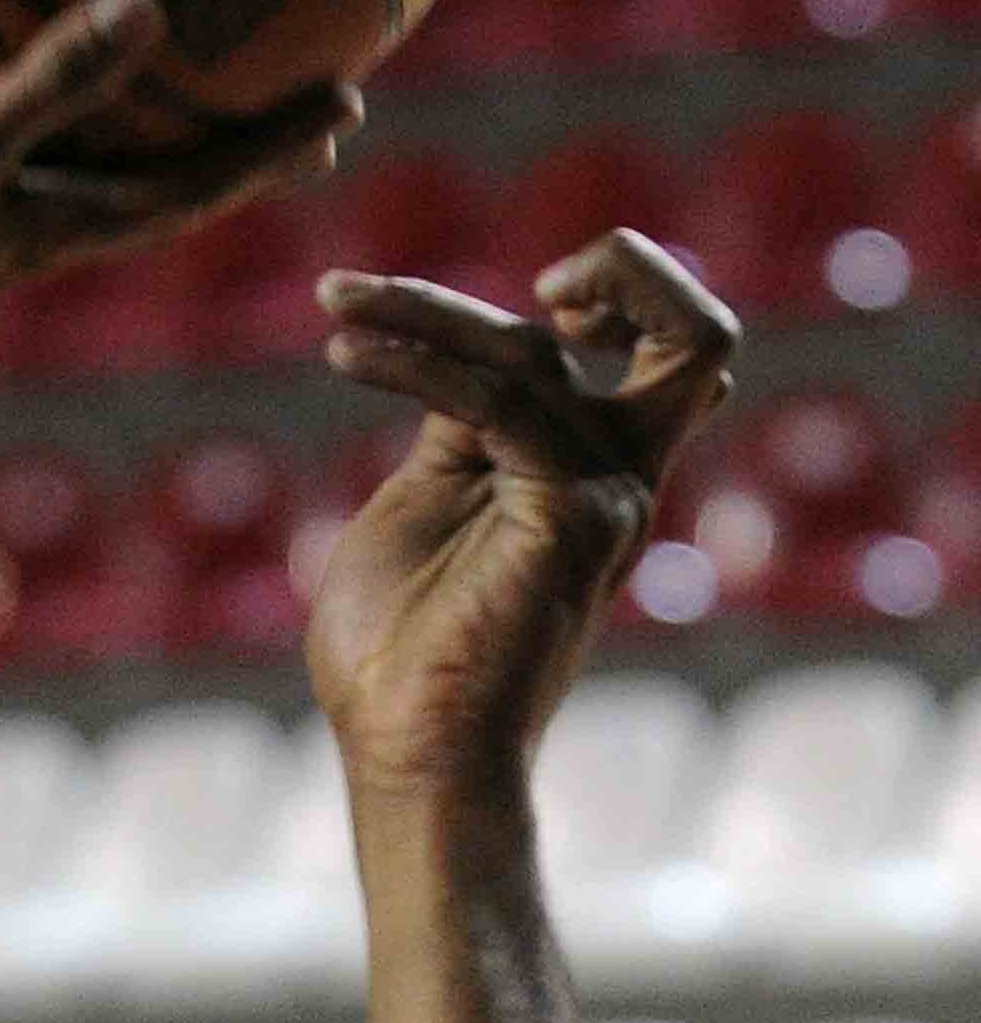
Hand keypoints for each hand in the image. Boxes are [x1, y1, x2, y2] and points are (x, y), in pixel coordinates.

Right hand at [0, 0, 357, 340]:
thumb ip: (47, 84)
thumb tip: (151, 9)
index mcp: (52, 228)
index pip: (190, 190)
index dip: (270, 148)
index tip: (348, 102)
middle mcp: (26, 225)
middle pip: (160, 185)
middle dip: (239, 145)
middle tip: (314, 100)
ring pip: (87, 160)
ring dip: (152, 124)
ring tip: (196, 74)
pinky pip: (7, 124)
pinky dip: (43, 85)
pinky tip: (26, 32)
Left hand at [307, 229, 737, 793]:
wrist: (407, 755)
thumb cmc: (399, 654)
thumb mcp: (426, 499)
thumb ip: (459, 423)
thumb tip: (470, 357)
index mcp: (594, 471)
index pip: (637, 343)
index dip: (601, 291)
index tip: (515, 295)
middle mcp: (619, 476)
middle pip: (687, 330)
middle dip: (626, 267)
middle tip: (535, 278)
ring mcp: (603, 494)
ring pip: (539, 348)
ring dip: (424, 308)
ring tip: (336, 300)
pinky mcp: (565, 512)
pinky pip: (492, 396)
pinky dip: (412, 359)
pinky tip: (344, 352)